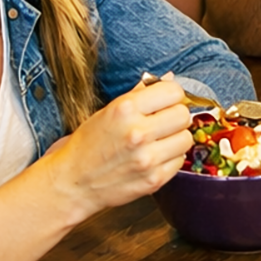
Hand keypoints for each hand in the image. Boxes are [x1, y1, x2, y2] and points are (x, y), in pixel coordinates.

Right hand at [47, 74, 192, 216]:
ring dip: (176, 138)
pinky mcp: (154, 180)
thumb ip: (140, 94)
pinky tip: (155, 157)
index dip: (172, 96)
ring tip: (160, 141)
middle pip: (183, 115)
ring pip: (186, 139)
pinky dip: (171, 158)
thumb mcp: (108, 111)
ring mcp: (147, 159)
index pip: (174, 92)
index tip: (166, 102)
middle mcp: (138, 133)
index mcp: (125, 109)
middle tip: (164, 121)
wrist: (74, 183)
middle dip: (176, 116)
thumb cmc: (89, 145)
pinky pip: (179, 162)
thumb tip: (169, 78)